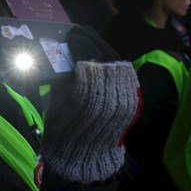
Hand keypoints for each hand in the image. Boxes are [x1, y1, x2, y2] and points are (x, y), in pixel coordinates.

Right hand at [41, 25, 140, 182]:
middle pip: (104, 55)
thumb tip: (63, 52)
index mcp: (86, 90)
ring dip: (103, 50)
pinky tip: (105, 59)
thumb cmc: (64, 129)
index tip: (71, 34)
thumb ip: (63, 75)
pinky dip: (115, 65)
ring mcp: (125, 97)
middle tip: (80, 32)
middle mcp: (111, 93)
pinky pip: (126, 76)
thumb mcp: (57, 99)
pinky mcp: (133, 103)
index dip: (78, 43)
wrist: (85, 158)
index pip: (85, 56)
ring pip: (117, 64)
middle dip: (91, 41)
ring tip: (92, 41)